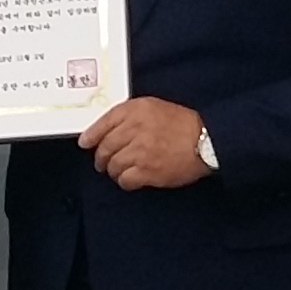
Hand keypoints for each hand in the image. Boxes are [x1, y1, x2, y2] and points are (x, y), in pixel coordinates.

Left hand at [81, 98, 207, 190]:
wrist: (205, 141)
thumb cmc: (182, 124)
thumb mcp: (154, 107)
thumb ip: (130, 115)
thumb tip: (105, 129)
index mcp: (136, 110)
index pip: (103, 122)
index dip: (91, 135)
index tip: (85, 143)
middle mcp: (135, 129)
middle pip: (105, 147)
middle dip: (101, 157)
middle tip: (104, 162)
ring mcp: (140, 151)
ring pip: (112, 165)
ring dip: (114, 170)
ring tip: (121, 171)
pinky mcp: (147, 171)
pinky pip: (125, 180)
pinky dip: (125, 181)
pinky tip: (132, 179)